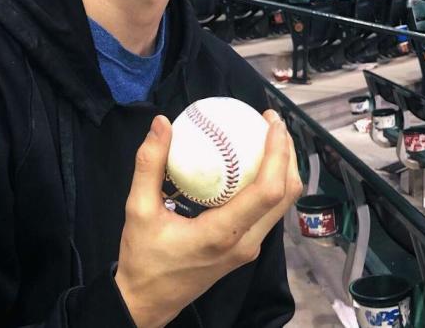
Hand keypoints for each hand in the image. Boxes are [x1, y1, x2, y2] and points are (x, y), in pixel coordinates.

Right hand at [113, 110, 303, 327]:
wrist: (148, 301)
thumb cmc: (143, 259)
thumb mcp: (137, 210)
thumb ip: (149, 166)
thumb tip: (161, 124)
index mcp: (222, 234)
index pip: (268, 191)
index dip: (278, 153)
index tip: (272, 123)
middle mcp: (245, 243)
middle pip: (286, 195)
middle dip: (287, 153)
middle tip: (271, 122)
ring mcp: (249, 249)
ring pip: (283, 205)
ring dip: (283, 168)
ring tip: (267, 136)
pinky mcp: (245, 249)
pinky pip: (269, 212)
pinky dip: (271, 183)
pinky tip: (252, 163)